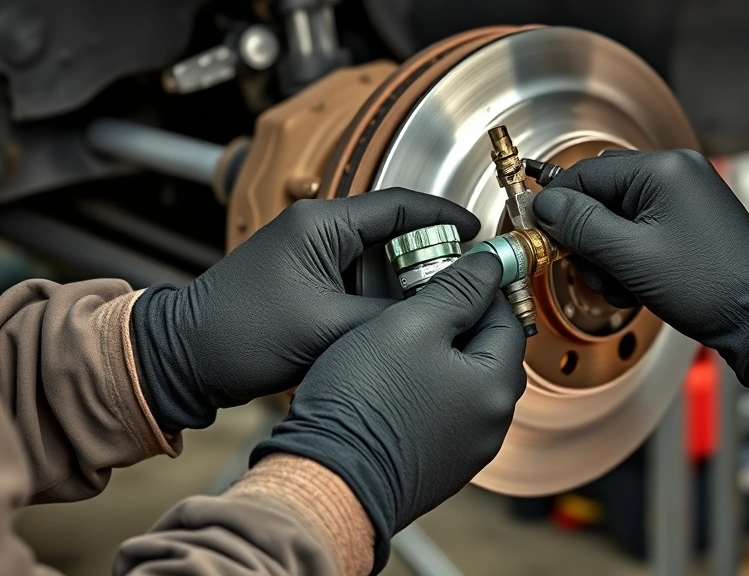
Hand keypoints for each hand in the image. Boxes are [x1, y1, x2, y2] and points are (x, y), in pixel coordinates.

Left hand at [130, 189, 479, 432]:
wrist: (184, 357)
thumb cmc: (241, 334)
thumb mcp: (327, 329)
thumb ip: (388, 319)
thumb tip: (435, 314)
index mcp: (322, 224)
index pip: (399, 205)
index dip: (444, 216)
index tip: (475, 230)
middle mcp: (316, 229)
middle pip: (392, 230)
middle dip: (429, 255)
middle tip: (459, 281)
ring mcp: (308, 253)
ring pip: (376, 258)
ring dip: (403, 279)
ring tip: (432, 304)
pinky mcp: (303, 279)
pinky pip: (355, 278)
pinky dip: (378, 295)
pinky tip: (395, 319)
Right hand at [251, 254, 526, 571]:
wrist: (326, 481)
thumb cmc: (364, 405)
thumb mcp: (410, 324)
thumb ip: (457, 290)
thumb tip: (490, 266)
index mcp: (495, 387)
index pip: (506, 319)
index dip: (480, 288)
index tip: (454, 272)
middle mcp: (491, 424)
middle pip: (490, 354)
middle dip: (462, 323)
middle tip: (423, 303)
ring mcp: (466, 450)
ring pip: (466, 386)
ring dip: (443, 359)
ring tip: (402, 341)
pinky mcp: (438, 466)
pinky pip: (445, 416)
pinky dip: (429, 392)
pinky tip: (395, 383)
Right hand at [532, 150, 748, 381]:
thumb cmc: (709, 286)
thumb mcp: (630, 257)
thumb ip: (581, 226)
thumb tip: (544, 205)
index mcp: (663, 169)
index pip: (585, 174)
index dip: (558, 207)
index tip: (541, 233)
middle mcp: (676, 173)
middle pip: (601, 196)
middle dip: (589, 239)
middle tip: (597, 271)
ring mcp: (684, 196)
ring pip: (618, 217)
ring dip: (609, 255)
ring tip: (625, 285)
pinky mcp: (689, 221)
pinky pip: (641, 230)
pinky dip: (631, 258)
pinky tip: (640, 284)